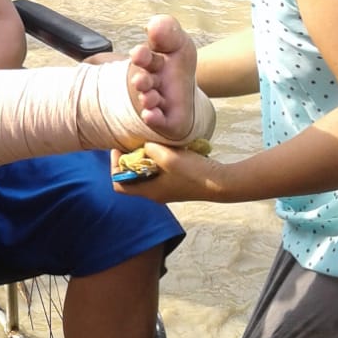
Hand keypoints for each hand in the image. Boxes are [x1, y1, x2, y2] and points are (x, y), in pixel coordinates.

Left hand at [110, 142, 224, 203]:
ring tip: (147, 143)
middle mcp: (155, 194)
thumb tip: (143, 143)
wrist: (222, 183)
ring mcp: (167, 190)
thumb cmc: (194, 173)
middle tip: (132, 142)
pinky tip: (164, 147)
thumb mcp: (168, 157)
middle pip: (130, 178)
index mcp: (149, 192)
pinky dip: (157, 160)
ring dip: (143, 159)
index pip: (118, 185)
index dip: (114, 167)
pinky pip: (159, 172)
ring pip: (145, 174)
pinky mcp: (177, 184)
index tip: (120, 149)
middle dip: (128, 160)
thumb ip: (150, 148)